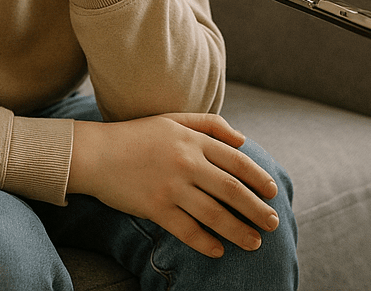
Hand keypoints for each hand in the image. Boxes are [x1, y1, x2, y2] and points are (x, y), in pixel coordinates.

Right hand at [68, 112, 281, 257]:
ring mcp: (171, 187)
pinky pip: (186, 230)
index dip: (258, 178)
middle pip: (231, 190)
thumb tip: (242, 140)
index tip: (274, 192)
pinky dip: (205, 243)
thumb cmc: (138, 135)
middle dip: (256, 209)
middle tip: (273, 223)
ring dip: (238, 231)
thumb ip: (210, 125)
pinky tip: (218, 251)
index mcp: (194, 141)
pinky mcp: (155, 208)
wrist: (96, 153)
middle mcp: (187, 163)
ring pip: (214, 214)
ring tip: (254, 243)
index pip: (237, 161)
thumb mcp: (175, 119)